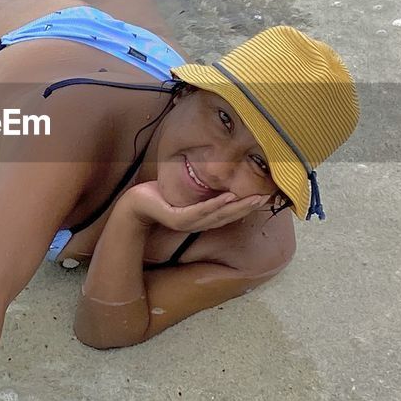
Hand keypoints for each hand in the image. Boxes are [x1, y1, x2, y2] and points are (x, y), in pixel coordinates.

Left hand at [122, 181, 268, 232]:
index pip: (228, 212)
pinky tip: (229, 197)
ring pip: (218, 214)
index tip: (263, 196)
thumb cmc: (160, 196)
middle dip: (248, 206)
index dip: (246, 206)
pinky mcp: (178, 219)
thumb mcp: (184, 191)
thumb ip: (200, 190)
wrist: (135, 204)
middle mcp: (198, 223)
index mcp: (201, 218)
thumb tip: (216, 178)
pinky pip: (201, 210)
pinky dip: (216, 204)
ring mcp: (189, 223)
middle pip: (228, 215)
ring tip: (254, 198)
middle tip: (266, 198)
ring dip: (238, 206)